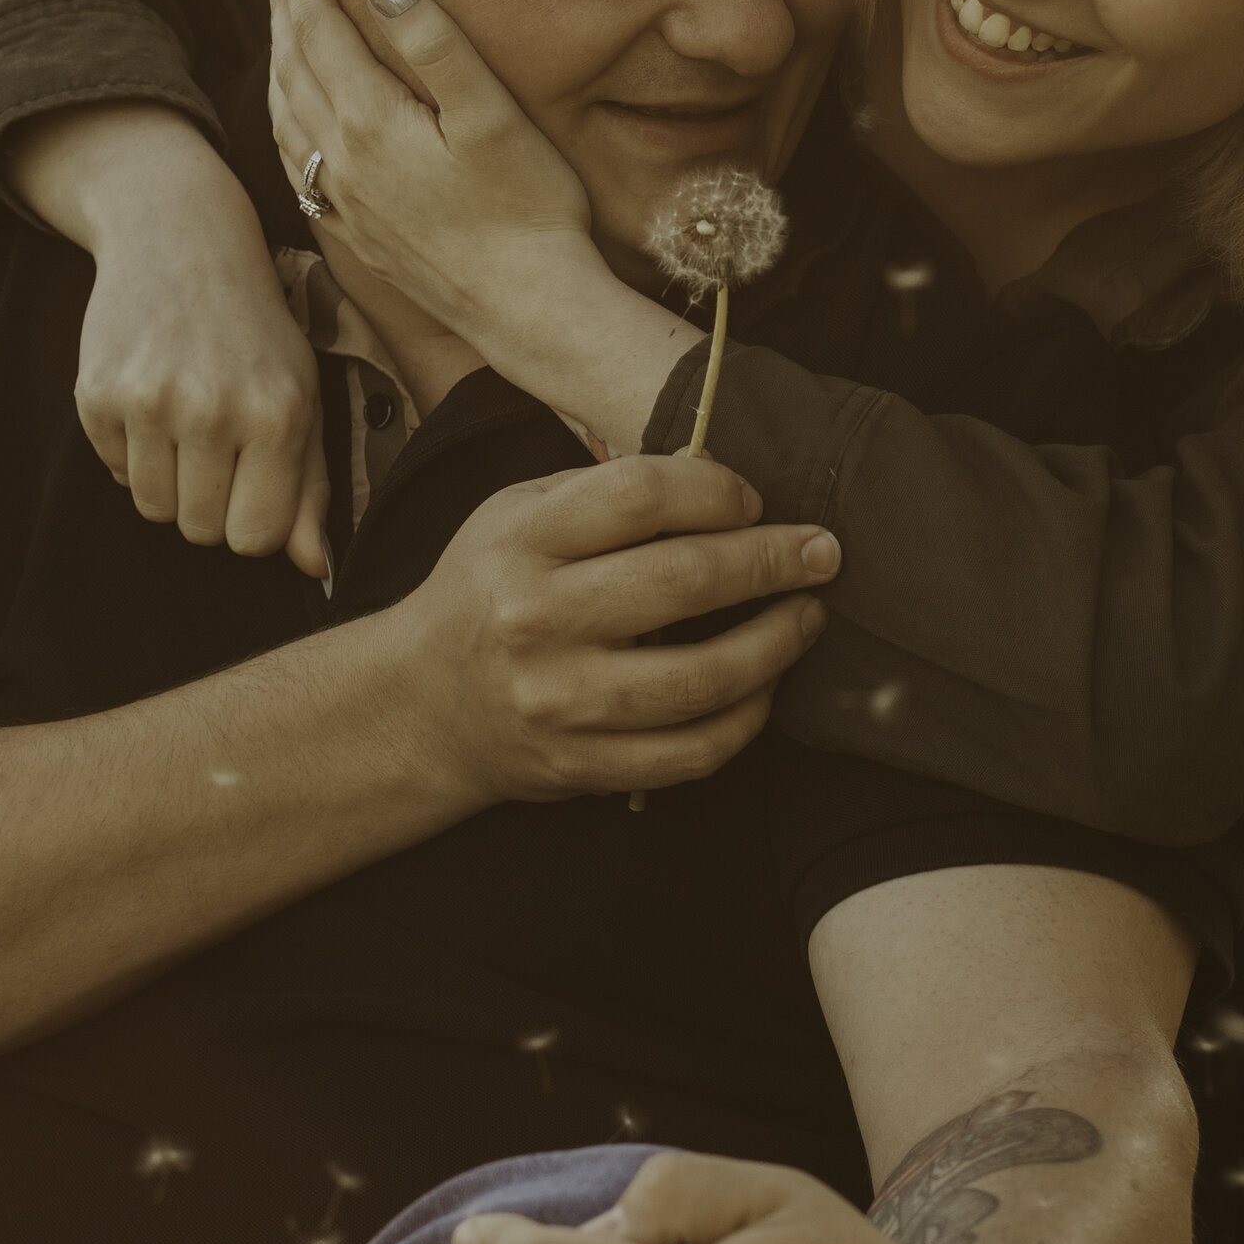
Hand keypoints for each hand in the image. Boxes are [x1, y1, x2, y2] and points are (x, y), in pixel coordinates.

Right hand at [7, 105, 332, 576]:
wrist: (178, 236)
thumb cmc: (254, 326)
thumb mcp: (300, 393)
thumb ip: (309, 486)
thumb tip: (314, 569)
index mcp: (279, 414)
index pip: (255, 538)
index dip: (251, 520)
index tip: (251, 482)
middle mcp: (214, 410)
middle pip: (200, 531)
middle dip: (208, 501)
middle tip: (216, 445)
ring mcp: (150, 402)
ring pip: (153, 509)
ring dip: (168, 480)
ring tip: (184, 420)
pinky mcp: (97, 394)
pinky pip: (114, 473)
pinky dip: (131, 451)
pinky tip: (150, 397)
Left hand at [267, 0, 611, 334]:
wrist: (529, 311)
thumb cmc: (529, 209)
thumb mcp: (491, 114)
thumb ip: (431, 40)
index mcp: (370, 121)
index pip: (318, 31)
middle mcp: (340, 160)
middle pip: (292, 66)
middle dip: (281, 7)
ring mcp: (343, 200)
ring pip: (285, 113)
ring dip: (277, 58)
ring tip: (276, 20)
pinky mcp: (356, 232)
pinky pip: (295, 161)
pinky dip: (284, 118)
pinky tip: (292, 113)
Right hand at [394, 455, 837, 803]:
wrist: (420, 705)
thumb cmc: (489, 589)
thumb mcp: (519, 513)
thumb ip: (607, 491)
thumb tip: (720, 478)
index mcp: (523, 540)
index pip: (642, 494)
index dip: (717, 491)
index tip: (752, 501)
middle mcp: (536, 619)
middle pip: (684, 581)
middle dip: (772, 561)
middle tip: (824, 552)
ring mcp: (559, 701)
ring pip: (701, 679)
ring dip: (776, 644)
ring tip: (807, 617)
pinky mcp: (581, 766)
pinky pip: (690, 752)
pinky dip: (747, 720)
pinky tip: (766, 687)